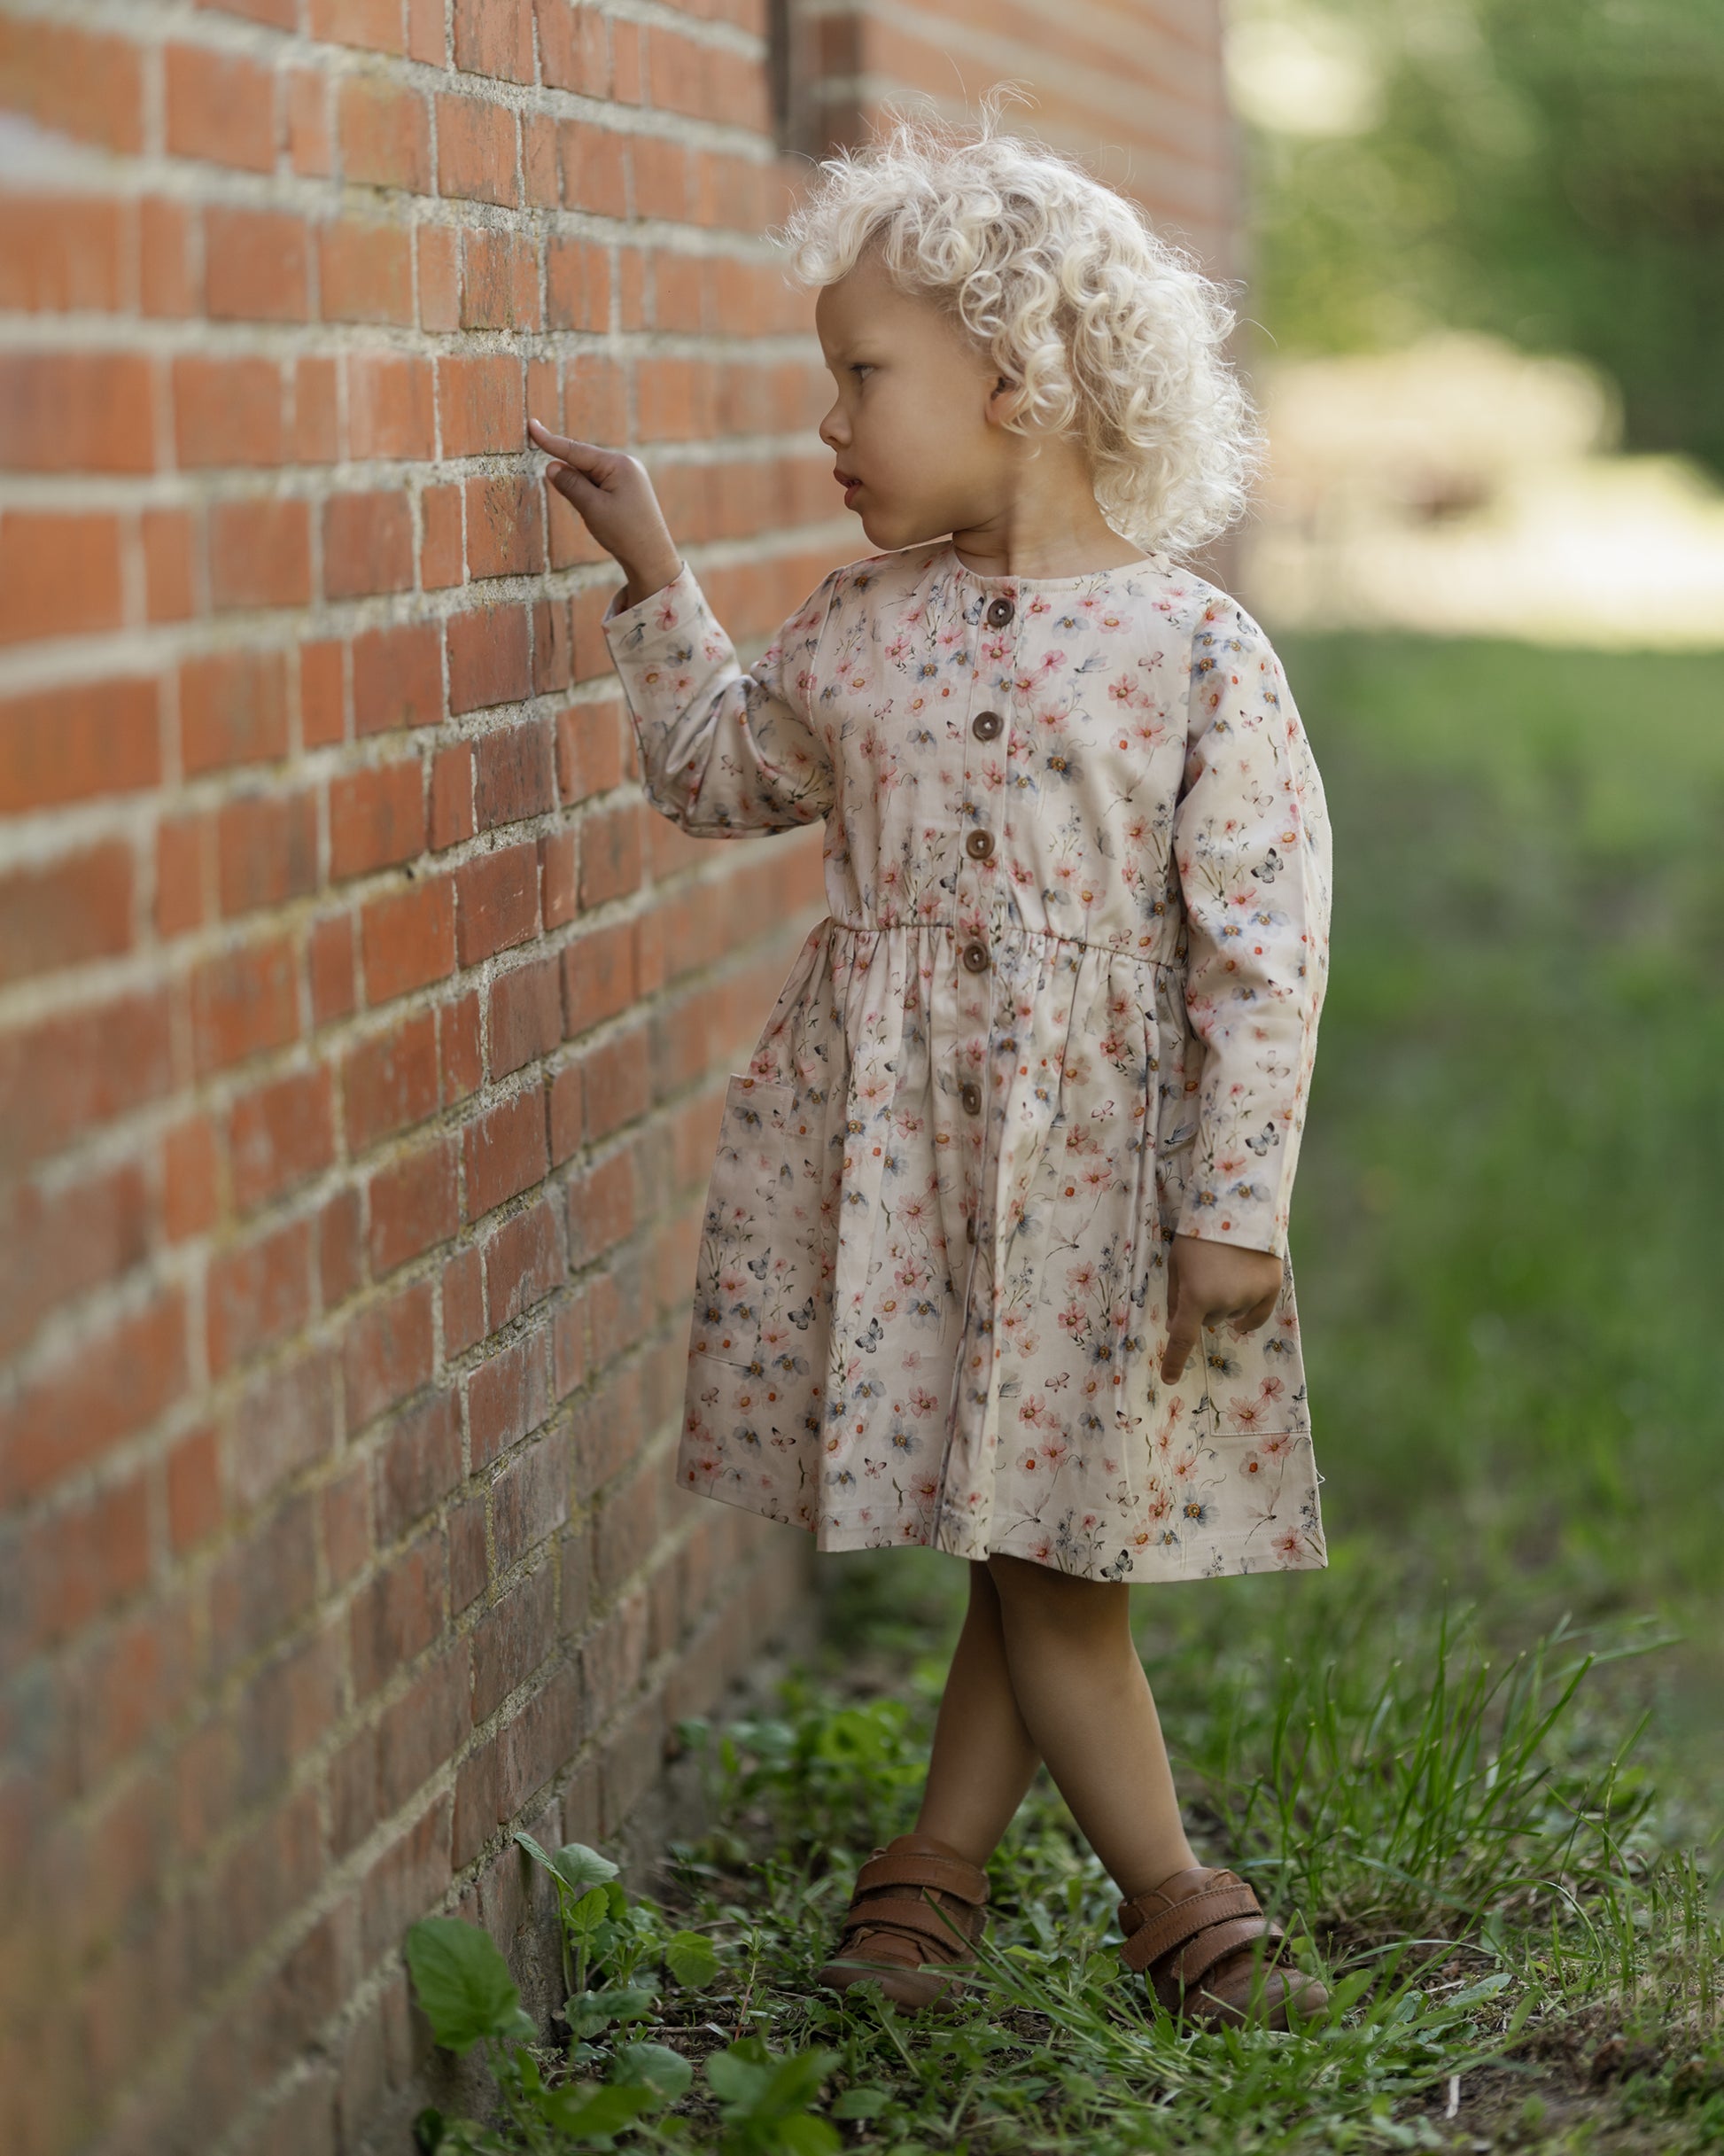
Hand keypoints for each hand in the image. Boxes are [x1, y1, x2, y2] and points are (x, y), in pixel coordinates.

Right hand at [527, 416, 680, 605]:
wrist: (652, 558)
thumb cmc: (625, 533)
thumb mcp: (592, 508)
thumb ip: (571, 485)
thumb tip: (552, 466)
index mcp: (618, 464)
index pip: (576, 450)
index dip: (550, 441)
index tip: (531, 425)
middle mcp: (626, 464)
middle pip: (584, 462)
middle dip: (572, 478)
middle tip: (588, 507)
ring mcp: (629, 476)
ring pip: (591, 475)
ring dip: (583, 490)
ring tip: (602, 518)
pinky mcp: (628, 488)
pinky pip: (601, 484)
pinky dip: (591, 494)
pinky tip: (600, 514)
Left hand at [1159, 1233, 1282, 1384]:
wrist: (1240, 1205)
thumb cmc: (1199, 1232)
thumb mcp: (1177, 1262)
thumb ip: (1177, 1295)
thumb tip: (1179, 1324)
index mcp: (1195, 1296)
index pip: (1182, 1339)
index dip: (1173, 1361)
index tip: (1169, 1379)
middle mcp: (1224, 1303)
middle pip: (1208, 1318)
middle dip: (1203, 1304)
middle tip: (1205, 1274)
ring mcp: (1249, 1297)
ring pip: (1231, 1314)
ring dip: (1226, 1301)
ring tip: (1226, 1269)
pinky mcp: (1270, 1289)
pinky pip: (1255, 1316)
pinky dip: (1247, 1313)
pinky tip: (1243, 1304)